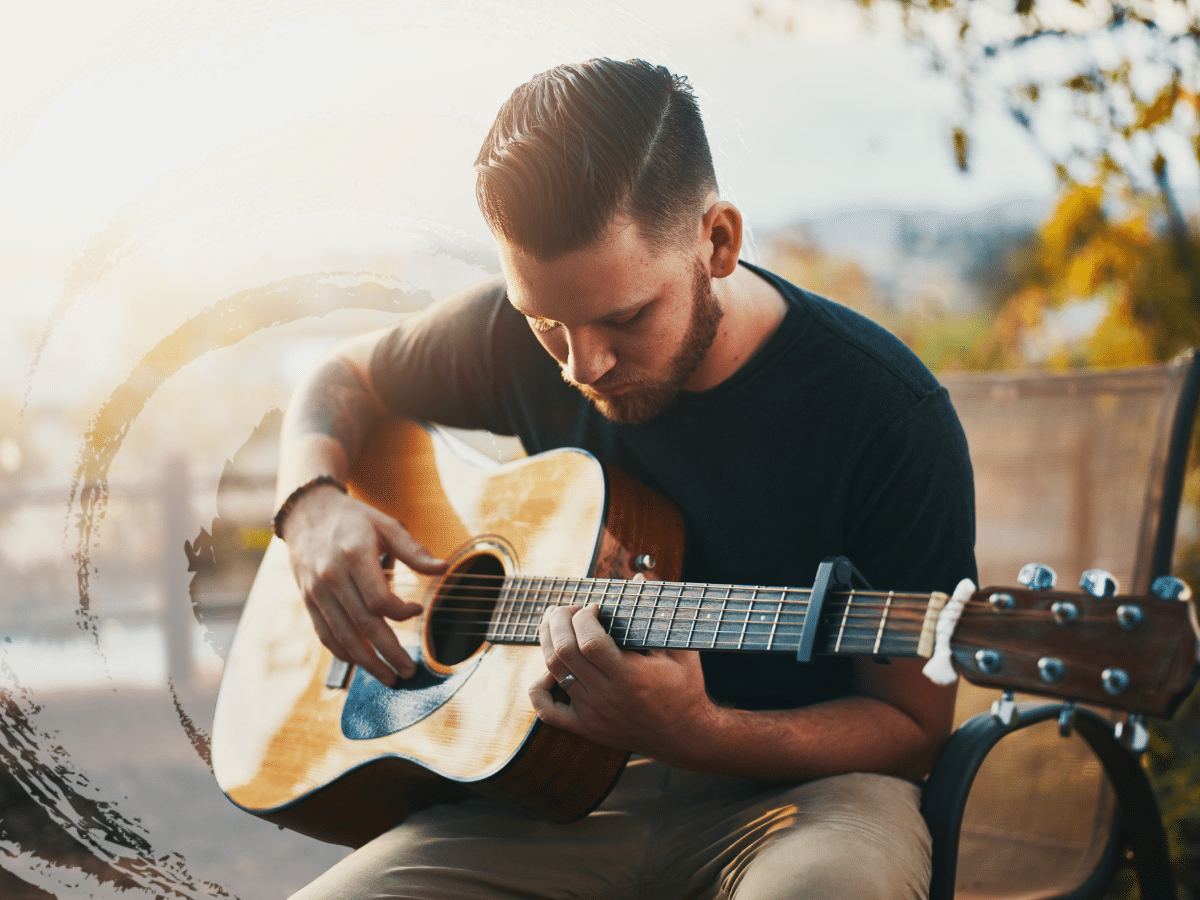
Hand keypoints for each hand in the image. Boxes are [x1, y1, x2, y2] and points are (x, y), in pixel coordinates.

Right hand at [279, 483, 445, 684]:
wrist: (307, 514)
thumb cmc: (354, 520)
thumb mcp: (386, 526)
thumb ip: (414, 551)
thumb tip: (444, 568)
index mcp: (355, 556)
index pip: (379, 599)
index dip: (401, 612)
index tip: (417, 610)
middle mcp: (332, 576)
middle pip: (363, 624)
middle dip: (388, 653)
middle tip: (408, 672)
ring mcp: (317, 591)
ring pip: (342, 635)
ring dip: (366, 662)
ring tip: (388, 677)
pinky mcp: (308, 600)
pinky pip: (325, 633)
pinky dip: (342, 652)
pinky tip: (360, 662)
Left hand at [528, 603, 717, 763]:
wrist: (686, 736)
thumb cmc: (685, 688)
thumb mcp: (681, 649)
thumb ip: (657, 613)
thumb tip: (637, 576)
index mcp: (631, 677)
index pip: (589, 642)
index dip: (584, 617)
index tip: (595, 607)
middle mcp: (607, 697)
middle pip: (564, 652)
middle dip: (559, 620)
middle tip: (570, 609)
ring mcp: (592, 714)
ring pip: (553, 672)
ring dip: (548, 640)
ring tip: (556, 624)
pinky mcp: (585, 728)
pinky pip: (547, 711)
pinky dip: (539, 686)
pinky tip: (551, 668)